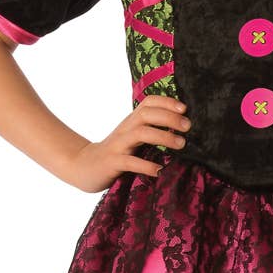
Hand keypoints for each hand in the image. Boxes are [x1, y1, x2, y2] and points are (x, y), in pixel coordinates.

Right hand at [63, 94, 190, 192]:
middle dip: (169, 118)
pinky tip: (159, 170)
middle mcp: (125, 129)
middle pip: (146, 114)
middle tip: (188, 127)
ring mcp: (118, 145)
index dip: (166, 102)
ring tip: (181, 144)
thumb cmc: (117, 152)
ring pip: (140, 133)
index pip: (148, 103)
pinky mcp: (112, 162)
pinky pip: (129, 161)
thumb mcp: (133, 137)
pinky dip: (146, 165)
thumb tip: (182, 128)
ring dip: (163, 137)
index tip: (184, 109)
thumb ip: (151, 130)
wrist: (84, 166)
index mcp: (132, 121)